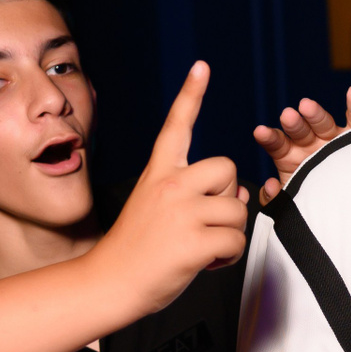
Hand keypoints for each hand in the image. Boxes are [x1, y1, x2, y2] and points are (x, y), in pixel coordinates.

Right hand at [90, 61, 247, 312]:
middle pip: (229, 168)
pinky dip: (229, 258)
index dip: (191, 94)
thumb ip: (195, 194)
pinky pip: (237, 241)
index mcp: (158, 173)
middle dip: (227, 197)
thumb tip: (241, 193)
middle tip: (202, 222)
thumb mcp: (157, 208)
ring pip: (238, 209)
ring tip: (202, 247)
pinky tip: (206, 263)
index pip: (177, 126)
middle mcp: (170, 185)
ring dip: (229, 233)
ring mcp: (182, 212)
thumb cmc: (136, 251)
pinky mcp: (194, 241)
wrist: (110, 284)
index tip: (202, 67)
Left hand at [254, 87, 350, 203]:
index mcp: (289, 156)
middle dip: (294, 124)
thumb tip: (269, 185)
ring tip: (307, 106)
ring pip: (324, 124)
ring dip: (316, 114)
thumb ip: (273, 199)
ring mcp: (332, 138)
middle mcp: (310, 144)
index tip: (260, 132)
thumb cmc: (310, 201)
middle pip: (300, 131)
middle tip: (287, 116)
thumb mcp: (288, 204)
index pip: (277, 144)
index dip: (269, 138)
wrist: (338, 209)